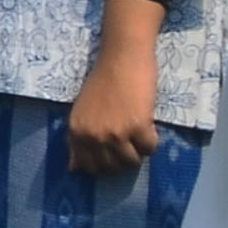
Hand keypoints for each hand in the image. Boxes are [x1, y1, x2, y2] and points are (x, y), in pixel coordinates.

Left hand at [66, 0, 169, 178]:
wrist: (121, 57)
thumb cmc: (103, 81)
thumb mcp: (82, 113)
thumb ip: (78, 141)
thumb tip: (74, 170)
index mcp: (76, 132)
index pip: (89, 167)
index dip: (105, 164)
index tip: (115, 153)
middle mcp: (92, 136)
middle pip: (112, 168)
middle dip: (124, 160)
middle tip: (131, 143)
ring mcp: (115, 133)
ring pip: (132, 161)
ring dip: (140, 151)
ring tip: (140, 134)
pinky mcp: (137, 126)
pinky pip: (150, 148)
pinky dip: (153, 141)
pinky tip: (149, 125)